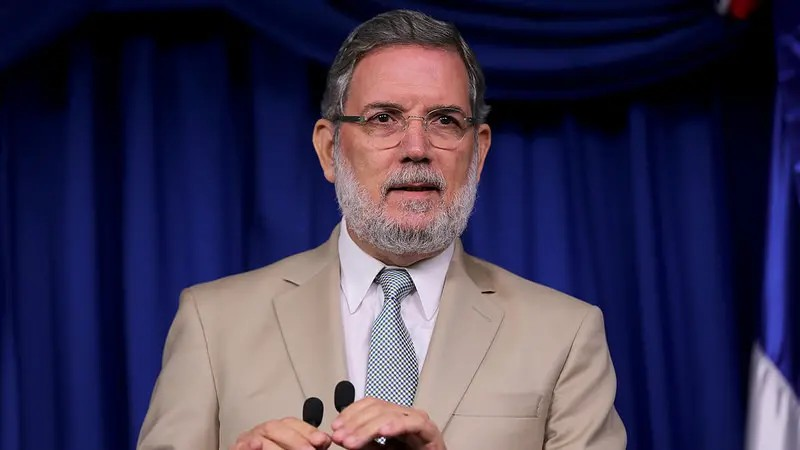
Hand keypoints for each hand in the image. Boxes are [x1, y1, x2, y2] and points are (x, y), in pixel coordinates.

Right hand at [230, 417, 331, 449]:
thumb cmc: (275, 449)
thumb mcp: (293, 448)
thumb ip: (308, 445)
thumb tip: (325, 441)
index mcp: (279, 429)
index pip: (294, 424)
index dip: (309, 431)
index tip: (323, 441)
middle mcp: (264, 431)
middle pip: (279, 428)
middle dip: (296, 440)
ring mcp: (249, 439)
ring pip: (261, 436)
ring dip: (276, 445)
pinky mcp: (237, 447)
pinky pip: (240, 445)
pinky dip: (246, 445)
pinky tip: (255, 446)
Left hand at [330, 397, 444, 449]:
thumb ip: (363, 443)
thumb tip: (341, 435)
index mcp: (392, 417)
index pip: (369, 404)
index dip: (350, 412)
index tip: (335, 427)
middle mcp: (405, 415)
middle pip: (377, 407)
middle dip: (354, 422)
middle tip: (340, 436)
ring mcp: (418, 420)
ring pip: (390, 414)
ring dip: (367, 427)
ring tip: (352, 441)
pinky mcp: (430, 431)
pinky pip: (413, 423)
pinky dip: (397, 425)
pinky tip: (383, 431)